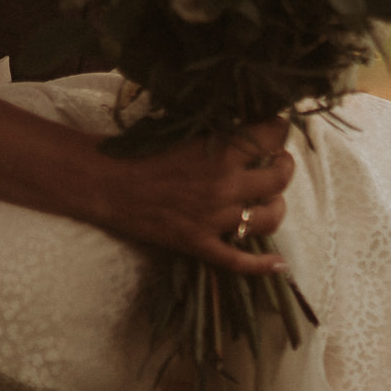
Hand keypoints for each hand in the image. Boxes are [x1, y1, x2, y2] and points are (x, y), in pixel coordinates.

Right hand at [90, 120, 295, 275]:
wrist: (106, 184)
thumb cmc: (138, 151)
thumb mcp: (181, 132)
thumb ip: (215, 131)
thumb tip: (242, 124)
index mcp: (220, 151)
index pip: (271, 135)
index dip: (279, 128)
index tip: (275, 127)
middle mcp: (225, 185)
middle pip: (279, 177)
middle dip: (284, 165)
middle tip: (277, 160)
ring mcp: (214, 218)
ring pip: (270, 217)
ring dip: (276, 206)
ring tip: (270, 198)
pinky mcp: (200, 244)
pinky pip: (240, 261)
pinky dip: (263, 265)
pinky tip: (279, 264)